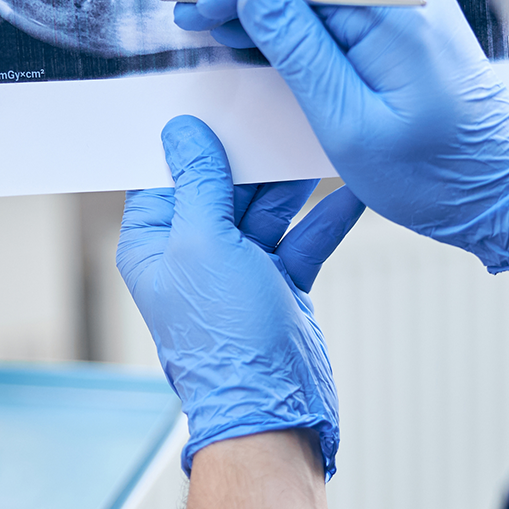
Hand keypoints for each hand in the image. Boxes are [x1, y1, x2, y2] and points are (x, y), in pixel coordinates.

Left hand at [119, 115, 367, 475]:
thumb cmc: (226, 341)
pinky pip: (303, 236)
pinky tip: (354, 189)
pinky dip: (326, 215)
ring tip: (320, 140)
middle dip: (254, 153)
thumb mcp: (204, 245)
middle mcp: (193, 253)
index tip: (221, 98)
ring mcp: (239, 269)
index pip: (168, 172)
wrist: (276, 411)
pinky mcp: (281, 283)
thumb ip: (198, 183)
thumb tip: (183, 132)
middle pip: (223, 182)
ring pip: (267, 205)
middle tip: (282, 111)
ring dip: (294, 180)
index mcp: (154, 243)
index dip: (194, 136)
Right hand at [176, 0, 508, 272]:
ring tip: (217, 38)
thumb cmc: (438, 176)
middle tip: (193, 25)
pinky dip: (297, 28)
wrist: (507, 197)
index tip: (200, 8)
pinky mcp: (407, 36)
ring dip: (266, 10)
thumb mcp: (350, 124)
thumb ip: (300, 54)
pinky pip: (342, 15)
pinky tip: (263, 50)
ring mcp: (409, 14)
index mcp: (395, 12)